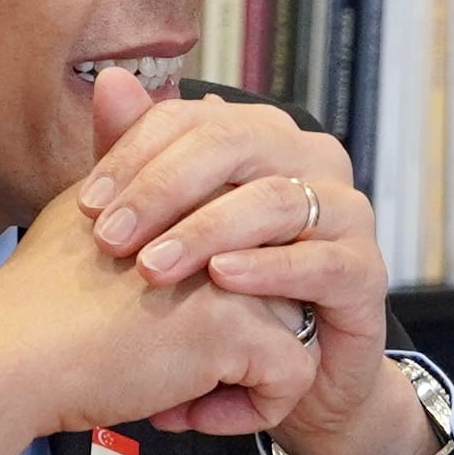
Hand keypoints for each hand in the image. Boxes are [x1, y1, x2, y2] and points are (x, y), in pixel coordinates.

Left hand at [70, 81, 428, 454]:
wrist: (293, 374)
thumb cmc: (225, 293)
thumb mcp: (173, 228)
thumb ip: (145, 161)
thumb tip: (111, 80)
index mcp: (264, 137)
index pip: (194, 118)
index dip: (135, 154)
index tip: (87, 204)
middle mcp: (311, 161)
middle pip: (233, 145)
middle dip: (162, 190)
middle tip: (109, 237)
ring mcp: (346, 212)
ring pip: (274, 200)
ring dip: (205, 231)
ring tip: (152, 267)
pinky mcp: (366, 272)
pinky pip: (319, 260)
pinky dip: (268, 268)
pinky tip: (221, 278)